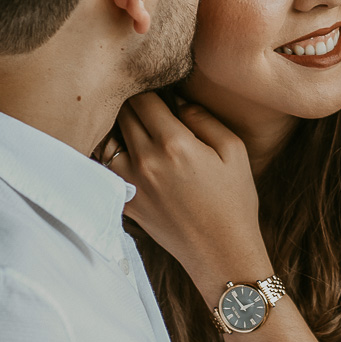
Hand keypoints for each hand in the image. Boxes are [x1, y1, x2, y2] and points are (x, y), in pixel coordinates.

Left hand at [111, 94, 269, 298]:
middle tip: (150, 109)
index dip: (151, 89)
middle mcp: (146, 161)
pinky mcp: (125, 202)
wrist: (221, 251)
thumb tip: (178, 101)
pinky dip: (113, 157)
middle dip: (134, 105)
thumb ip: (203, 117)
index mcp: (174, 144)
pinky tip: (131, 157)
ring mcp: (131, 183)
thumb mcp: (234, 150)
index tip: (161, 94)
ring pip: (108, 140)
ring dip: (120, 131)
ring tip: (138, 132)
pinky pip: (106, 169)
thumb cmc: (234, 200)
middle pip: (122, 114)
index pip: (144, 98)